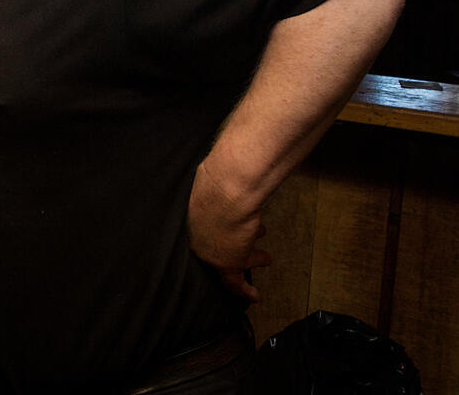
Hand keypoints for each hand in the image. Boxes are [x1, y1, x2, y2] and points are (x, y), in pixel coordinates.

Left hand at [187, 159, 271, 302]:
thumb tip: (227, 163)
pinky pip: (236, 282)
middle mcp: (199, 237)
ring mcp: (211, 250)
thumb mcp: (213, 180)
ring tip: (265, 258)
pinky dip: (246, 291)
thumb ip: (219, 180)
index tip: (223, 233)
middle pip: (215, 247)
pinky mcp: (229, 262)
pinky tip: (255, 297)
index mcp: (193, 218)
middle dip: (231, 246)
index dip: (214, 233)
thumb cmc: (220, 180)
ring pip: (232, 260)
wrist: (225, 191)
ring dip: (251, 258)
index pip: (203, 231)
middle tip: (240, 249)